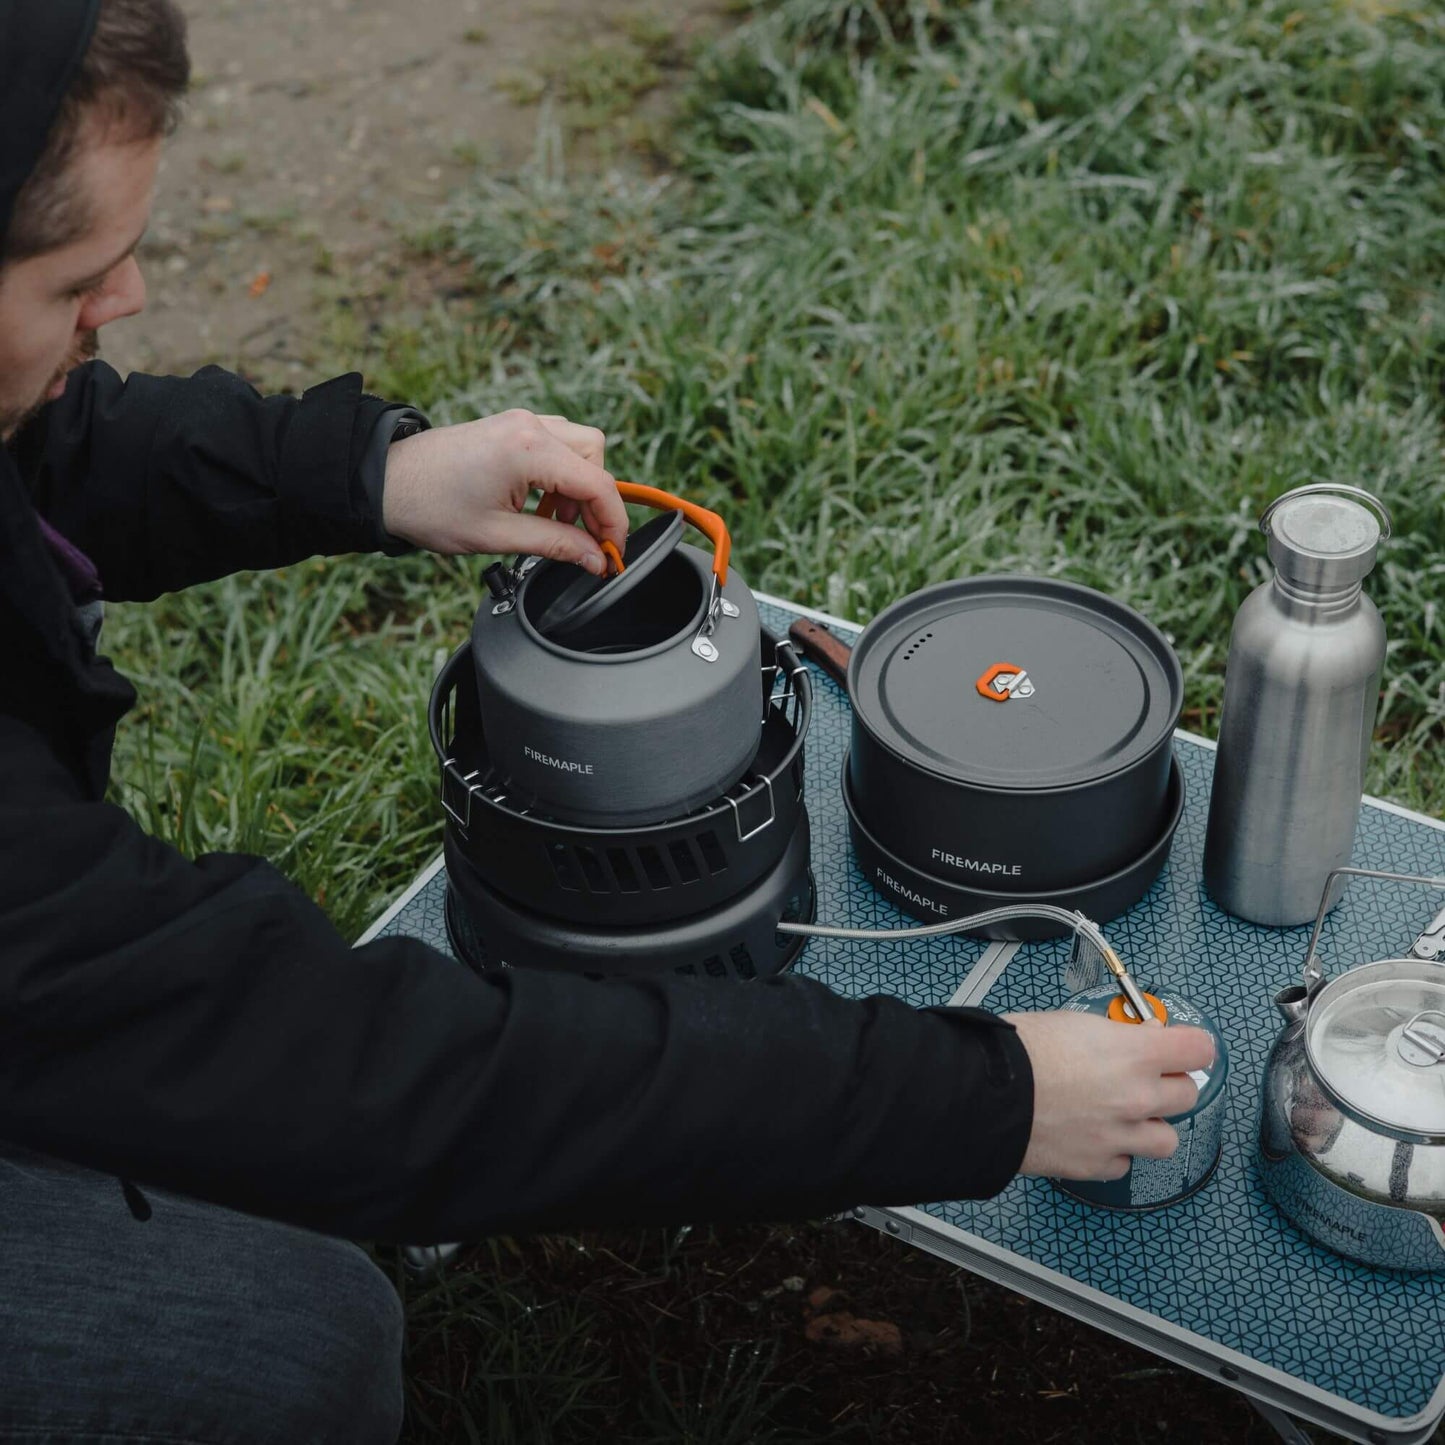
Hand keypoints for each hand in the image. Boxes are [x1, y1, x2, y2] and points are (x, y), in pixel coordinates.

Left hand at [380, 409, 628, 573]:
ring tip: (556, 522)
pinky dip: (561, 474)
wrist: (384, 482)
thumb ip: (556, 545)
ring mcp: (520, 422)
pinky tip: (542, 503)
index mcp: (528, 449)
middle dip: (597, 503)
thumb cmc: (429, 506)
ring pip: (580, 447)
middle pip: (596, 458)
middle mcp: (530, 426)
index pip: (598, 484)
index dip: (614, 524)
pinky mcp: (511, 427)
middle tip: (584, 541)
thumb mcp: (499, 535)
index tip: (614, 554)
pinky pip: (557, 443)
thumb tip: (595, 559)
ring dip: (579, 487)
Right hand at [1005, 1010, 1214, 1181]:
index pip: (1198, 1049)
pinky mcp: (1096, 1165)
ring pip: (1167, 1139)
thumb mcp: (1071, 1021)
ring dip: (1151, 1126)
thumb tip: (1126, 1038)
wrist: (986, 1095)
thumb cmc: (1016, 1053)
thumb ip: (1111, 1034)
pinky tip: (1093, 1136)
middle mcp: (1137, 1097)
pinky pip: (1123, 1164)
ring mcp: (1120, 1136)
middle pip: (1188, 1094)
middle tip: (1146, 1076)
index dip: (1192, 1045)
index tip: (1184, 1046)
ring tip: (1125, 1115)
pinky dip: (1113, 1152)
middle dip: (1170, 1083)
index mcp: (1134, 1053)